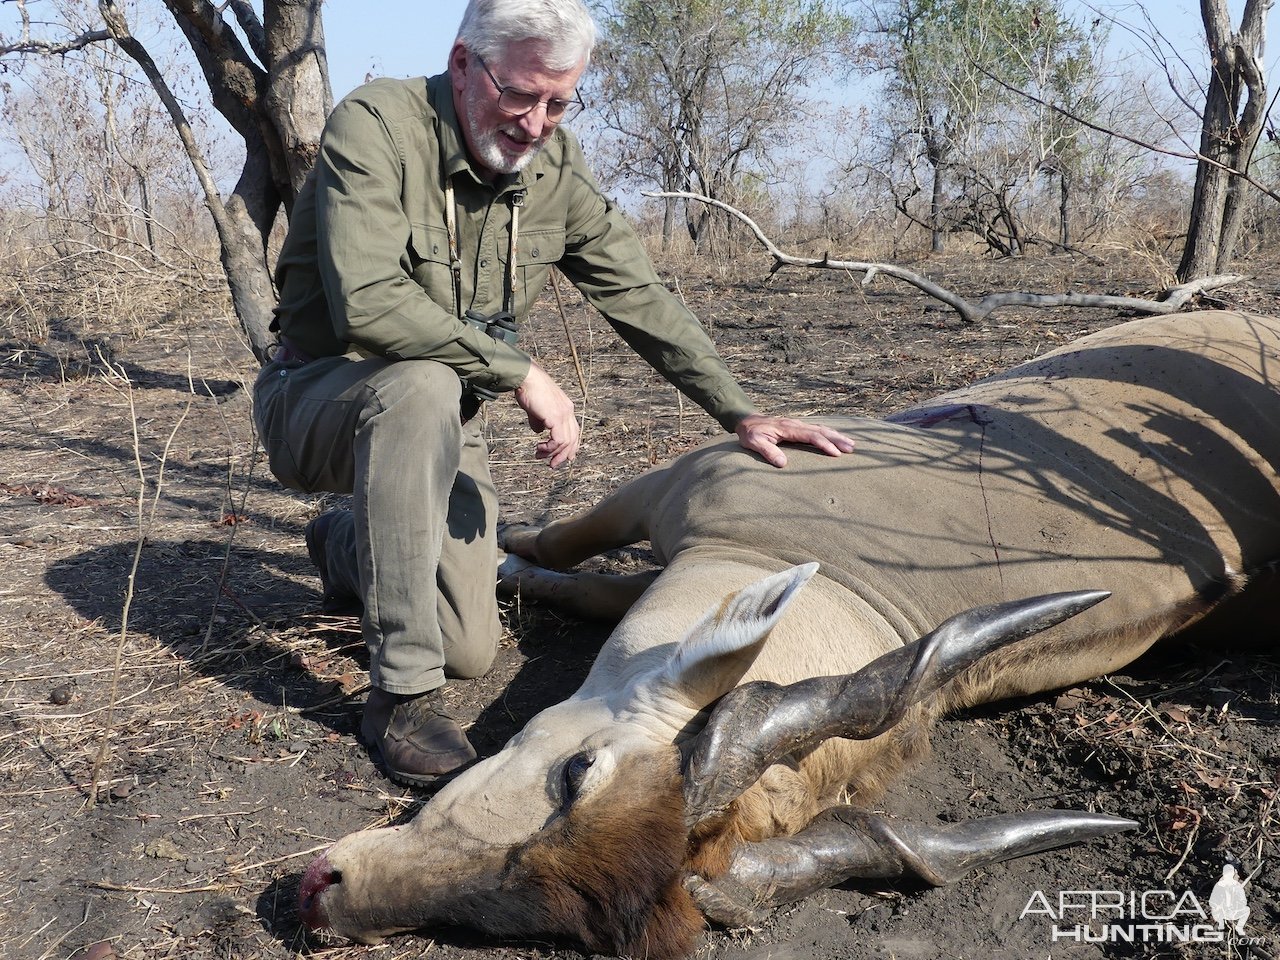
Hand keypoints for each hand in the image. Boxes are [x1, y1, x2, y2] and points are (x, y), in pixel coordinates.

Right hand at [514, 363, 579, 468]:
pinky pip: (558, 440)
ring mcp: (564, 414)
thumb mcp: (535, 408)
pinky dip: (550, 448)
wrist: (526, 377)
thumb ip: (539, 420)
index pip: (573, 431)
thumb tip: (539, 431)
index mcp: (566, 408)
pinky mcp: (556, 417)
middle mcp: (568, 411)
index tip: (563, 457)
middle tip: (552, 464)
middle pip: (573, 439)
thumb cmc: (528, 389)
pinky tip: (540, 448)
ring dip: (553, 453)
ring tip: (540, 456)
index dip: (570, 446)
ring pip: (566, 442)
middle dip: (563, 455)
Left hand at [734, 414, 854, 467]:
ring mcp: (798, 424)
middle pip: (821, 430)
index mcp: (788, 428)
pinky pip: (817, 429)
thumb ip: (767, 451)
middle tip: (852, 448)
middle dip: (837, 439)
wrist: (747, 420)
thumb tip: (782, 463)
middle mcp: (796, 424)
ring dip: (836, 436)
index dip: (824, 444)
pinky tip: (837, 438)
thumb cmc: (750, 433)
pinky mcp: (798, 427)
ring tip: (851, 444)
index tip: (836, 454)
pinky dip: (829, 433)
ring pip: (821, 428)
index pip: (810, 436)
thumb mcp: (754, 442)